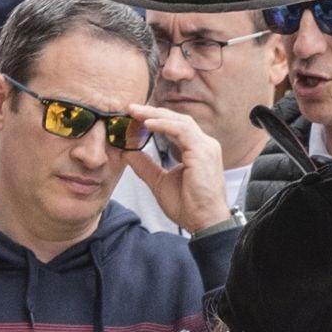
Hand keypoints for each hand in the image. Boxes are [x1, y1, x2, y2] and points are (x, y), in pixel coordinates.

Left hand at [121, 106, 230, 232]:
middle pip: (177, 119)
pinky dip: (164, 125)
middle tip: (130, 109)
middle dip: (152, 112)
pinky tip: (147, 124)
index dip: (155, 119)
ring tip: (135, 113)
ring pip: (179, 120)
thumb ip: (144, 164)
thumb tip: (126, 151)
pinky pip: (182, 130)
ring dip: (155, 115)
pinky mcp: (203, 151)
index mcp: (196, 150)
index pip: (175, 126)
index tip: (134, 117)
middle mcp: (204, 145)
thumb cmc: (189, 206)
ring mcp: (206, 146)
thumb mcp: (159, 181)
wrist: (204, 222)